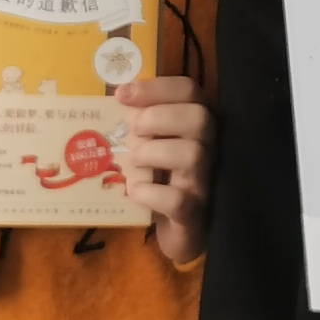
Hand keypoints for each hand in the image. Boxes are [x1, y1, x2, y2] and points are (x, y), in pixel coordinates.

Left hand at [112, 76, 213, 262]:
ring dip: (155, 152)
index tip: (122, 94)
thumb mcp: (152, 144)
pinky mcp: (194, 214)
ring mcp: (204, 181)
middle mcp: (208, 148)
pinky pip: (178, 200)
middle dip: (160, 117)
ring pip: (193, 154)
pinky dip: (152, 193)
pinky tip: (134, 192)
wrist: (178, 231)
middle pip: (200, 117)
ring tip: (133, 160)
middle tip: (133, 129)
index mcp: (196, 125)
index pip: (189, 90)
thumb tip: (110, 99)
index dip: (156, 87)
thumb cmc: (161, 179)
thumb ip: (140, 122)